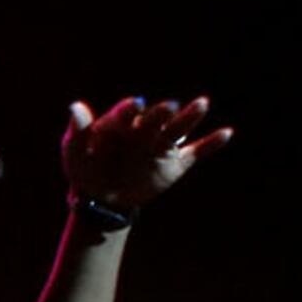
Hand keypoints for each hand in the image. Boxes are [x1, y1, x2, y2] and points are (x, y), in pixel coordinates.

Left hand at [61, 96, 231, 212]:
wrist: (100, 197)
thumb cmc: (84, 167)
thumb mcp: (74, 149)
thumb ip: (79, 128)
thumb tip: (74, 106)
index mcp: (120, 122)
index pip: (127, 112)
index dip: (130, 109)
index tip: (135, 105)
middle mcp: (144, 129)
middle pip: (155, 118)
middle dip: (160, 113)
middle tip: (169, 106)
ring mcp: (160, 146)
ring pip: (177, 130)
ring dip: (189, 117)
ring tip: (202, 103)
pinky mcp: (174, 164)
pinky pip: (196, 152)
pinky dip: (211, 144)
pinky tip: (226, 133)